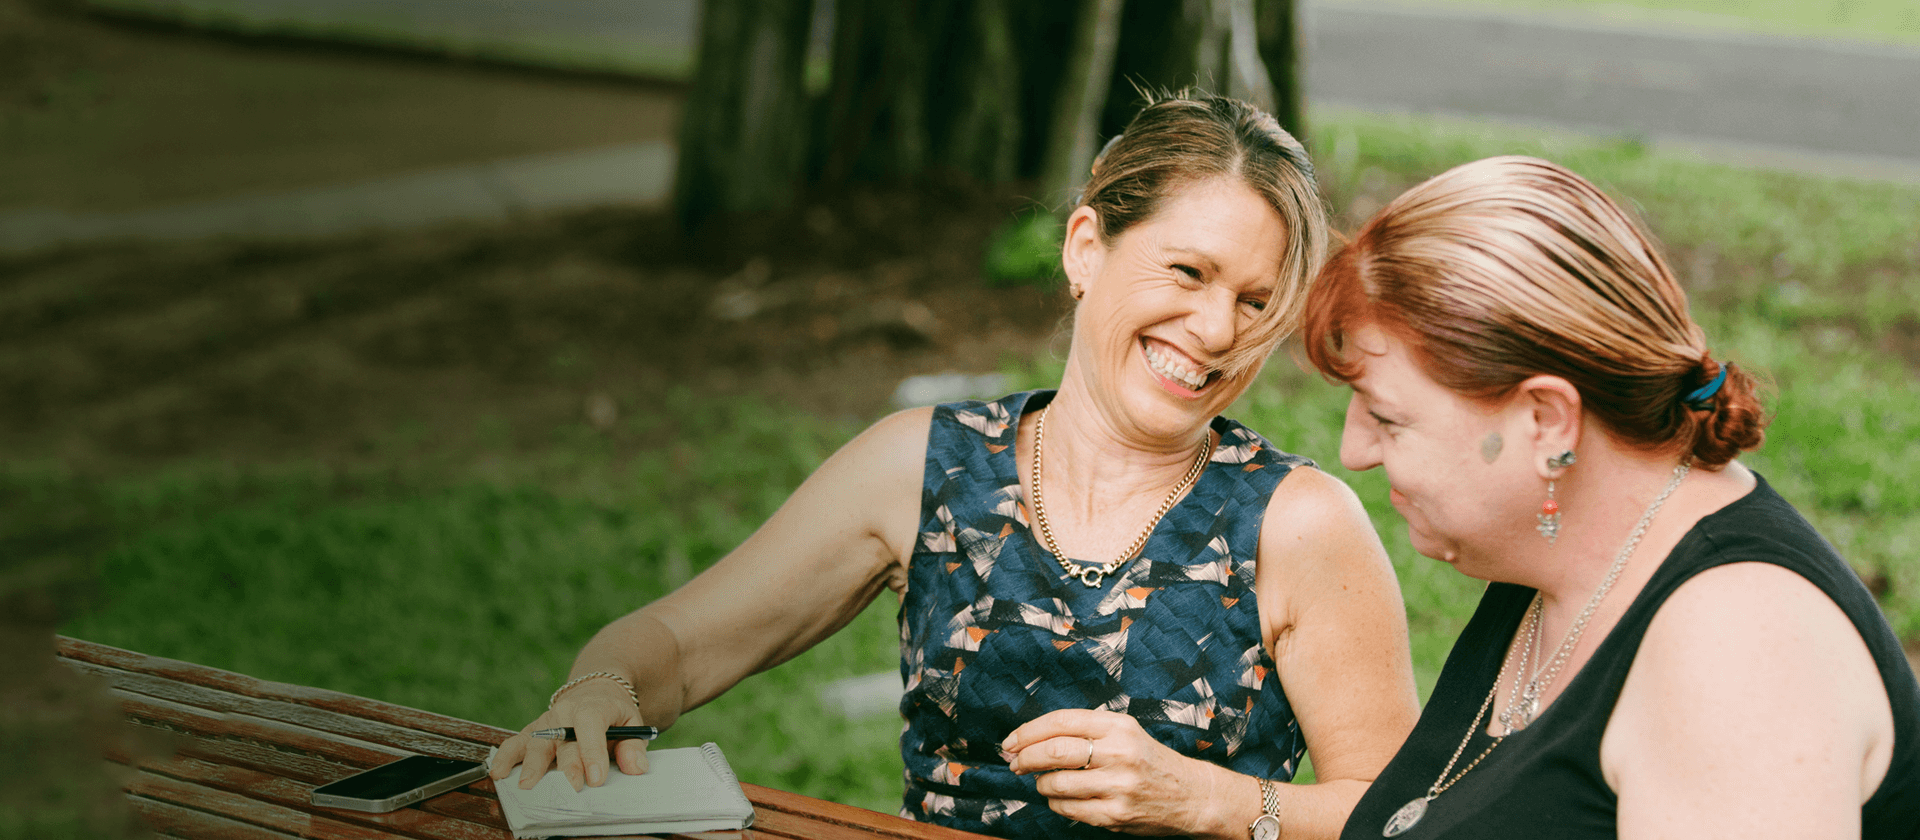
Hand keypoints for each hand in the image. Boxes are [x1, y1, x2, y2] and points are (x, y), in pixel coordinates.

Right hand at [488, 679, 650, 791]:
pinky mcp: (532, 732)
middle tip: (569, 788)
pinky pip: (515, 743)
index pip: (590, 725)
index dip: (592, 752)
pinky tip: (499, 772)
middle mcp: (564, 713)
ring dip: (530, 764)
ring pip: (535, 742)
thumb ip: (633, 745)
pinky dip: (505, 757)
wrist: (595, 691)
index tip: (596, 778)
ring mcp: (545, 723)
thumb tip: (635, 767)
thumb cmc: (613, 714)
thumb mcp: (632, 723)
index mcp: (592, 707)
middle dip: (566, 766)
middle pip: (562, 740)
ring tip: (525, 785)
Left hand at [1002, 709, 1225, 835]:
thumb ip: (1086, 730)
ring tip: (1044, 782)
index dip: (1028, 731)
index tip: (1011, 741)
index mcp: (1118, 726)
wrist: (1190, 796)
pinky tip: (1061, 799)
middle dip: (1024, 758)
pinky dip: (1056, 804)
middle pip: (1053, 751)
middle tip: (1014, 763)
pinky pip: (1068, 809)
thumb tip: (1030, 738)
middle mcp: (1119, 753)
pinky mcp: (1116, 814)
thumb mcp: (1125, 732)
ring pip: (1055, 784)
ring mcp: (1118, 786)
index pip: (1060, 722)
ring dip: (1041, 784)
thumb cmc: (1148, 760)